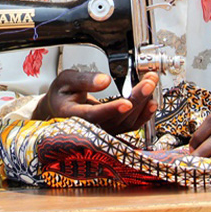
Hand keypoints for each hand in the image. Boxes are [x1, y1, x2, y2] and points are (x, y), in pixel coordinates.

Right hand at [30, 69, 158, 133]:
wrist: (59, 110)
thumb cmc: (61, 95)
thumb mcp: (65, 80)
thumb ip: (83, 80)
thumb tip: (104, 81)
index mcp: (72, 115)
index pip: (94, 115)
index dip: (111, 109)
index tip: (126, 102)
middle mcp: (88, 128)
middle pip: (116, 118)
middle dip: (136, 99)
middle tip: (149, 81)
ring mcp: (102, 131)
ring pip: (126, 123)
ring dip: (142, 103)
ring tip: (151, 83)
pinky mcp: (113, 130)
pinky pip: (130, 127)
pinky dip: (144, 114)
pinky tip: (151, 102)